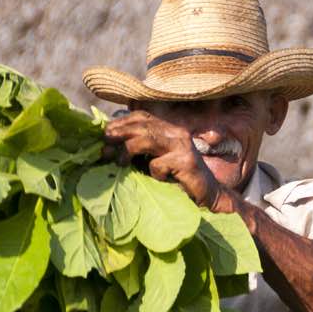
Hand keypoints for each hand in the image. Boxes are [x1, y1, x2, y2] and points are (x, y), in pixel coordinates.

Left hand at [102, 110, 227, 210]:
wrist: (208, 195)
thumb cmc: (177, 179)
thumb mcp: (155, 159)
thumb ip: (139, 150)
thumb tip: (109, 145)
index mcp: (169, 129)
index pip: (142, 117)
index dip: (121, 122)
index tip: (105, 134)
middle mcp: (177, 132)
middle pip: (142, 125)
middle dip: (119, 134)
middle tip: (105, 146)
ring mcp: (183, 146)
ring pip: (148, 139)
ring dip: (128, 150)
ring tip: (119, 163)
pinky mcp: (186, 162)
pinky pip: (158, 164)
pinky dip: (153, 173)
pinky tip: (159, 180)